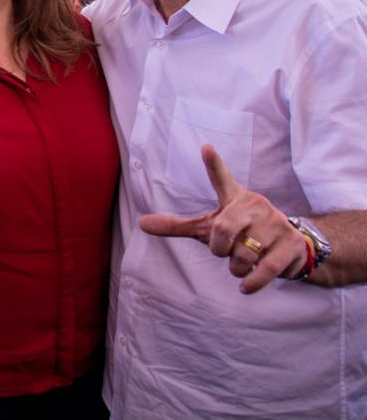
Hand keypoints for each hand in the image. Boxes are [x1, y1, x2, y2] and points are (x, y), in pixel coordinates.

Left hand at [139, 144, 305, 293]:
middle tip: (224, 251)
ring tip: (242, 264)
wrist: (291, 248)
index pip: (221, 179)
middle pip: (223, 229)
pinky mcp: (291, 244)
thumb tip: (141, 223)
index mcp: (233, 198)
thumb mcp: (207, 228)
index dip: (214, 165)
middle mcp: (255, 206)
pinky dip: (252, 281)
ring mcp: (276, 223)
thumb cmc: (240, 233)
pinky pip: (266, 269)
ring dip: (236, 268)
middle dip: (218, 249)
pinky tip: (246, 285)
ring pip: (244, 255)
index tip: (206, 147)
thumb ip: (176, 226)